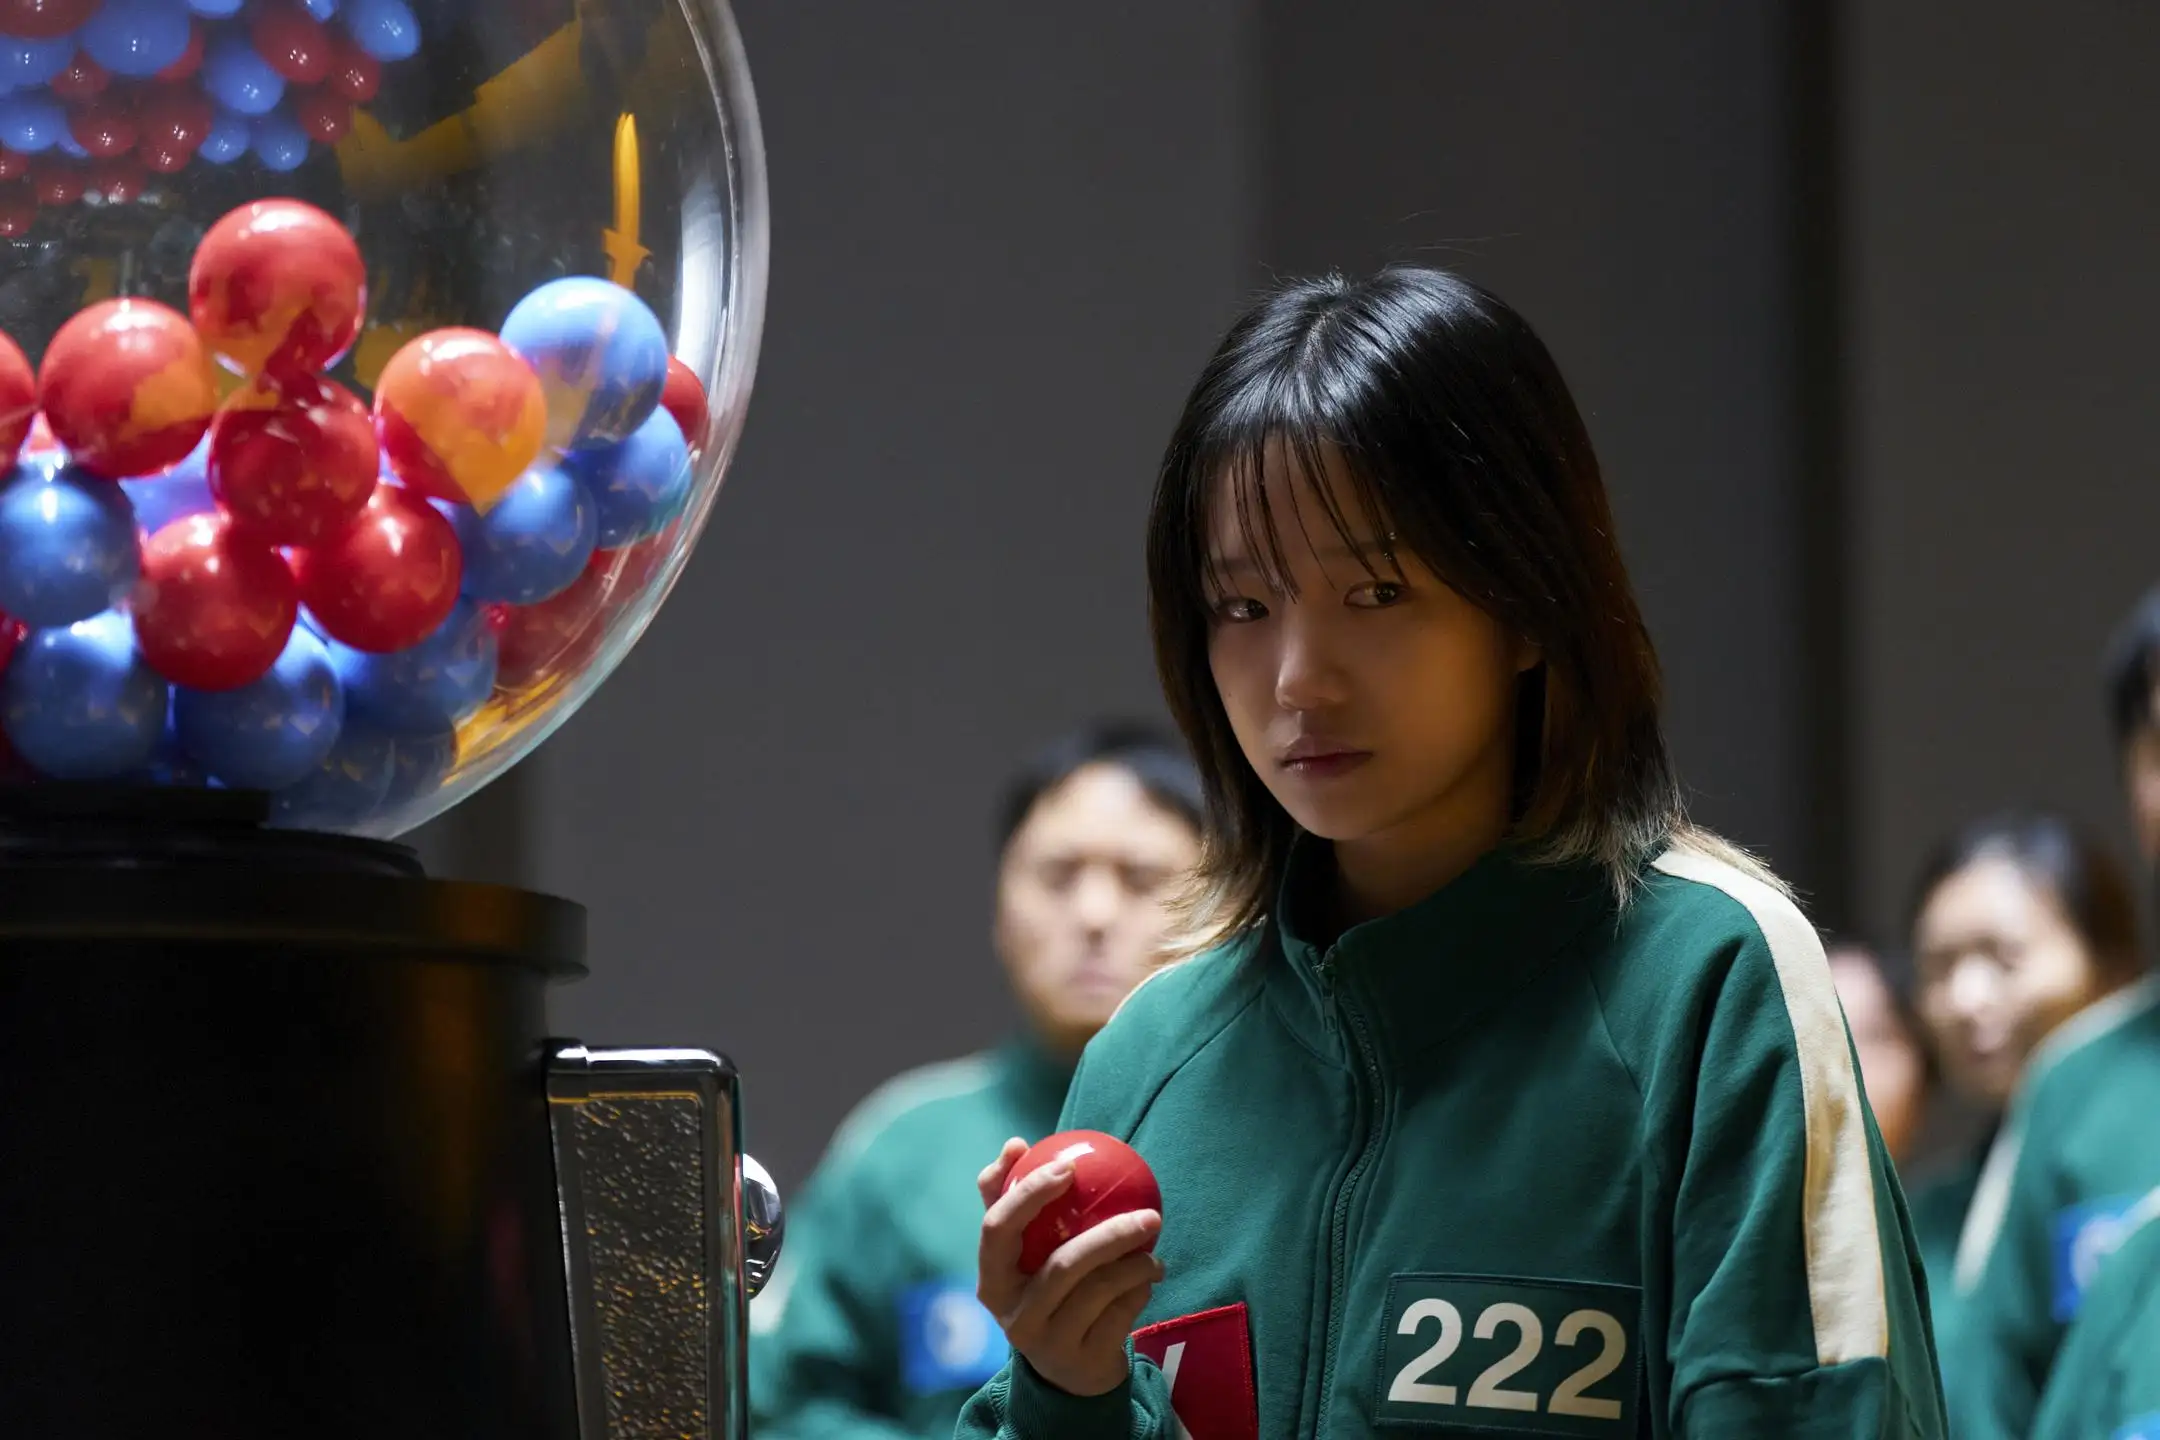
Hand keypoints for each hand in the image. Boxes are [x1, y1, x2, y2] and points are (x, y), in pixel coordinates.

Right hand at [976, 1136, 1163, 1398]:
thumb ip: (1012, 1200)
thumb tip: (1015, 1144)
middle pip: (1062, 1264)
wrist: (1067, 1371)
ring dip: (1136, 1263)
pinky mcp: (1082, 1363)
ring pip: (1099, 1290)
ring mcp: (1047, 1344)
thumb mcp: (1022, 1254)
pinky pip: (1120, 1314)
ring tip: (1153, 1244)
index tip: (1068, 1166)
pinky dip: (1140, 1289)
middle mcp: (1013, 1316)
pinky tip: (1152, 1274)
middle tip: (1148, 1212)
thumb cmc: (1043, 1290)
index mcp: (992, 1281)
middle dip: (1110, 1234)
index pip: (998, 1229)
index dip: (1029, 1194)